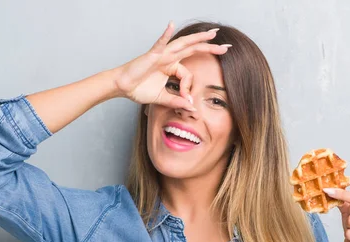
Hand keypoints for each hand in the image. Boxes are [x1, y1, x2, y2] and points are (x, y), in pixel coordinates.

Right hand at [113, 21, 229, 109]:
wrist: (122, 87)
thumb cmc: (139, 89)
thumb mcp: (162, 98)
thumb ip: (177, 102)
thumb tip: (192, 108)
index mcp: (171, 67)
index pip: (188, 74)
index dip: (188, 88)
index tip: (186, 99)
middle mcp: (169, 58)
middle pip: (193, 50)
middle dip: (210, 48)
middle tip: (226, 47)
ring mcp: (161, 54)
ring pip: (183, 44)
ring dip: (197, 38)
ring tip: (211, 34)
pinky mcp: (152, 55)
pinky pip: (160, 43)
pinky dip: (165, 34)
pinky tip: (171, 25)